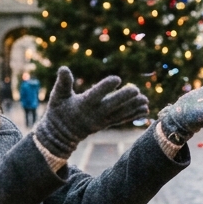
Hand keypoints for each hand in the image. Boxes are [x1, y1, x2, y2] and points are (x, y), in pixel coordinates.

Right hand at [34, 67, 148, 159]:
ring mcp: (101, 121)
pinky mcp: (106, 124)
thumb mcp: (57, 96)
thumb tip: (63, 68)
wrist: (60, 135)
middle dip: (124, 98)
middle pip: (112, 106)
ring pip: (120, 114)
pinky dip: (133, 115)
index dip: (106, 87)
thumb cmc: (58, 111)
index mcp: (82, 105)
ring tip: (145, 100)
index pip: (96, 95)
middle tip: (136, 89)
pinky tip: (145, 110)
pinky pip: (122, 119)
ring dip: (133, 107)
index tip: (117, 79)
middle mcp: (94, 114)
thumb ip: (63, 83)